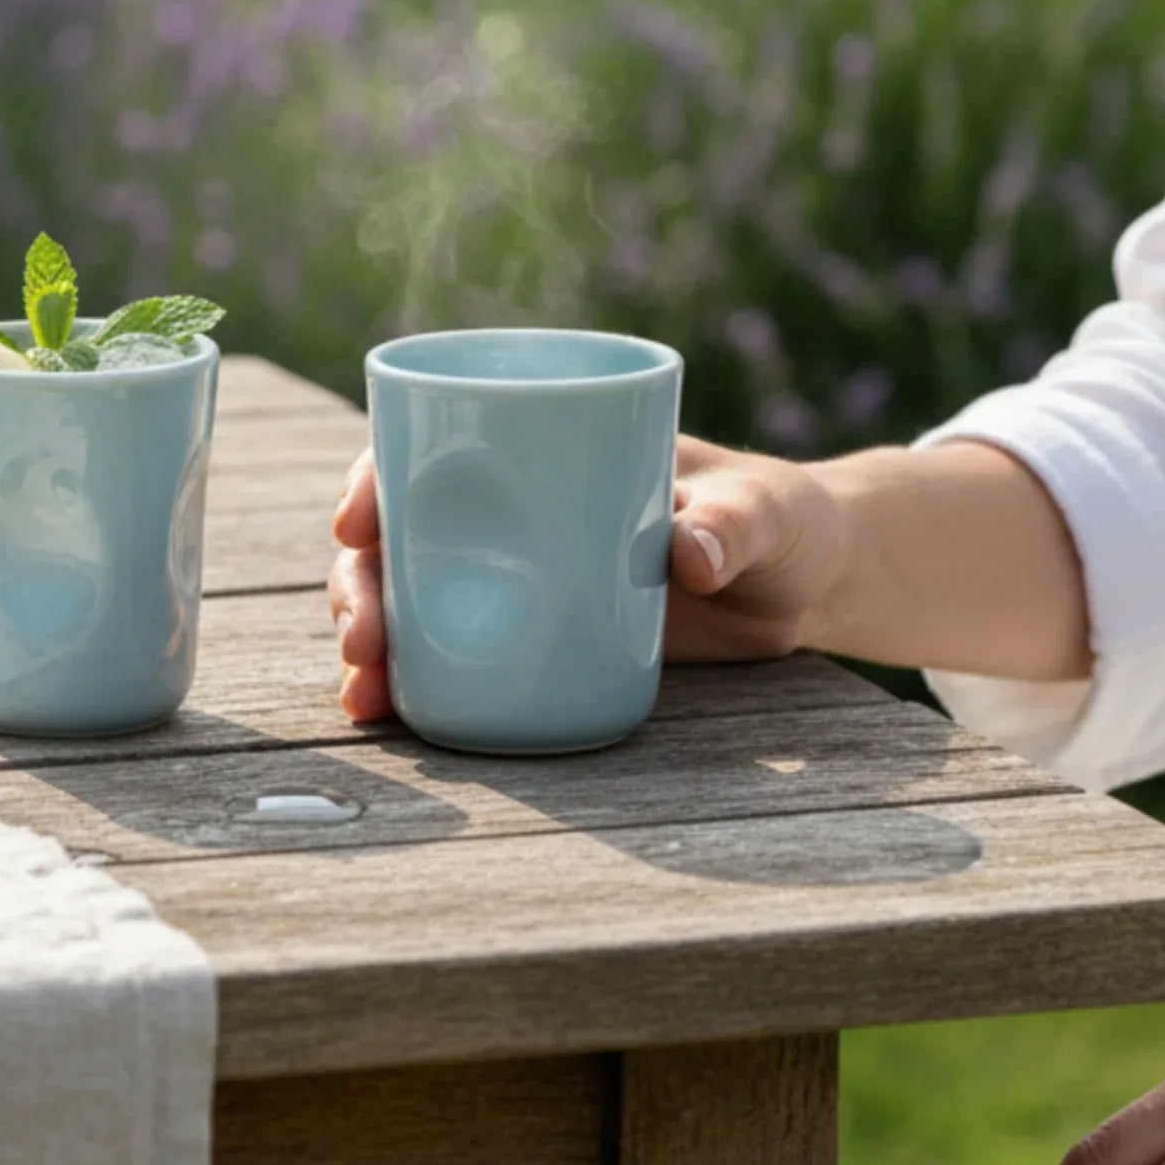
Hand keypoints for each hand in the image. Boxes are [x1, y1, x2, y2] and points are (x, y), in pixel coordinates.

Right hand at [327, 436, 850, 722]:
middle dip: (361, 585)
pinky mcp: (536, 642)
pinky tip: (385, 715)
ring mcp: (518, 581)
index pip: (435, 450)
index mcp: (547, 450)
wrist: (807, 587)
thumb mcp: (764, 512)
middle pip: (403, 537)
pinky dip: (411, 684)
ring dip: (372, 641)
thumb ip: (735, 524)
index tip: (356, 524)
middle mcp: (514, 513)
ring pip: (412, 601)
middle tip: (362, 639)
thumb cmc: (784, 522)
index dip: (377, 479)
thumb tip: (692, 558)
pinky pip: (453, 658)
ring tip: (365, 692)